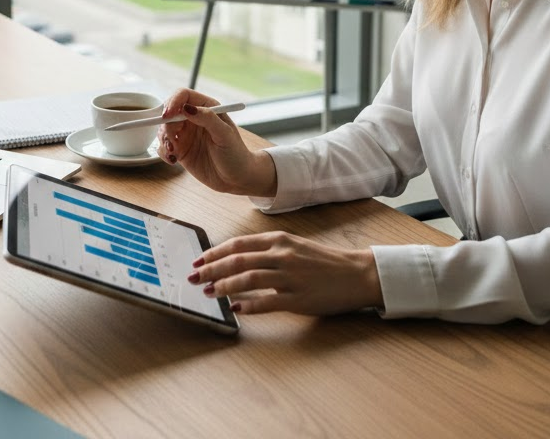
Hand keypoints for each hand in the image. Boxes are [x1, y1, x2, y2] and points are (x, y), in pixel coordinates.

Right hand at [157, 89, 275, 197]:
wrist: (237, 179)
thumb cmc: (236, 154)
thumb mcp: (224, 134)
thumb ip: (207, 118)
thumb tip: (187, 108)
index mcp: (206, 107)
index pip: (183, 96)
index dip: (172, 102)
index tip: (166, 116)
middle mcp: (193, 118)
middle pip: (169, 112)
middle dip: (165, 125)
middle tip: (171, 141)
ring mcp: (185, 134)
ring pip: (163, 129)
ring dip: (163, 140)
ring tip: (173, 153)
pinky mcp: (180, 149)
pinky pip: (163, 146)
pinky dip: (163, 152)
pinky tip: (173, 160)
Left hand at [188, 231, 382, 316]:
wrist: (355, 274)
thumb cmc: (322, 260)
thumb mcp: (293, 245)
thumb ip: (267, 249)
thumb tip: (236, 258)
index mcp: (278, 240)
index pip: (238, 245)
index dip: (215, 253)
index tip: (198, 260)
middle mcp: (281, 255)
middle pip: (237, 261)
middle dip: (211, 269)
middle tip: (194, 277)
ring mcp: (289, 277)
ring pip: (248, 280)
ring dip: (224, 287)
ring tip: (209, 293)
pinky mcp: (298, 299)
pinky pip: (267, 303)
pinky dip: (248, 306)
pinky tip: (236, 310)